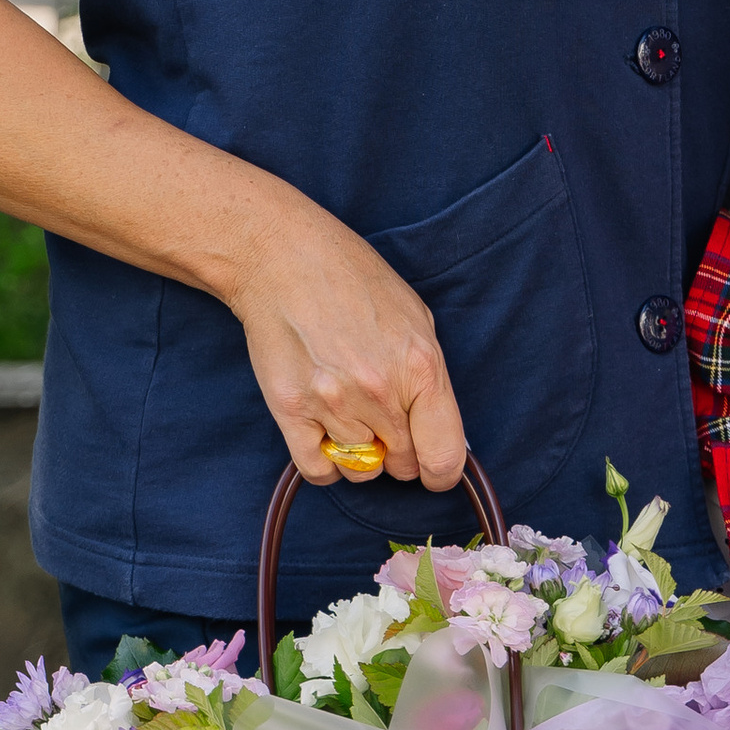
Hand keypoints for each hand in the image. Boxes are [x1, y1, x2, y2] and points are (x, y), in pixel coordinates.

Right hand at [227, 192, 466, 490]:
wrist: (284, 258)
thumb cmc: (354, 281)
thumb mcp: (416, 319)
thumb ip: (430, 381)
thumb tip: (437, 432)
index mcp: (421, 366)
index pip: (444, 457)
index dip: (442, 471)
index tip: (434, 469)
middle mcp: (379, 391)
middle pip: (403, 466)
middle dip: (399, 452)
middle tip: (383, 418)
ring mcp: (333, 403)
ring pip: (361, 471)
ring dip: (360, 453)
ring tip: (349, 409)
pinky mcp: (291, 410)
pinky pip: (319, 471)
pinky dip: (326, 462)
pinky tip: (325, 431)